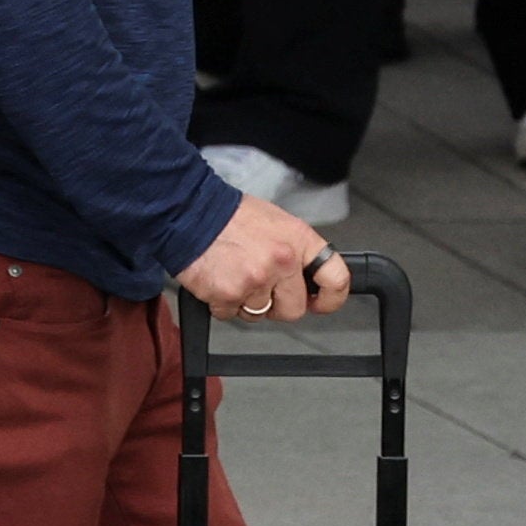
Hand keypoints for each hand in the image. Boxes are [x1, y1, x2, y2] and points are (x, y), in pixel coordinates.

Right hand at [177, 192, 347, 323]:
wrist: (189, 211)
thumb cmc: (228, 215)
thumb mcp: (276, 223)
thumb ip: (294, 251)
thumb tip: (304, 279)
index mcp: (298, 240)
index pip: (335, 278)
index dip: (332, 298)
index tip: (322, 303)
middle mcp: (282, 261)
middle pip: (293, 309)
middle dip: (277, 305)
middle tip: (260, 287)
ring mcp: (255, 280)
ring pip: (259, 314)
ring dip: (246, 301)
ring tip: (234, 274)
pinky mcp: (229, 295)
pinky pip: (231, 314)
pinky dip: (223, 303)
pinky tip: (219, 279)